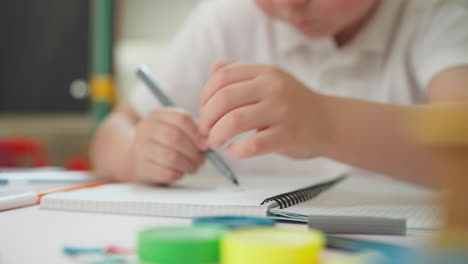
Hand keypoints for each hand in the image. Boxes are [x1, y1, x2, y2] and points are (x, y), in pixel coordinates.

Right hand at [129, 108, 205, 183]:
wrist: (136, 156)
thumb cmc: (163, 141)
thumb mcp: (175, 128)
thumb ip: (193, 131)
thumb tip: (207, 141)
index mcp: (158, 115)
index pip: (181, 119)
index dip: (197, 133)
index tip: (206, 144)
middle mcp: (146, 129)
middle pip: (176, 138)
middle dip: (194, 152)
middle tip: (201, 160)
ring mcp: (141, 148)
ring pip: (171, 157)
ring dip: (188, 165)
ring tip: (193, 167)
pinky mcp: (141, 167)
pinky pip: (166, 173)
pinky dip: (179, 174)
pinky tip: (180, 172)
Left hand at [199, 64, 331, 159]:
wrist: (328, 122)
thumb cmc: (294, 104)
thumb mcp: (270, 81)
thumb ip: (243, 75)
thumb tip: (214, 68)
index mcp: (265, 72)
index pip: (223, 76)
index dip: (205, 94)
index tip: (203, 110)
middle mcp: (273, 88)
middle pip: (224, 98)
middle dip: (207, 117)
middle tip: (204, 131)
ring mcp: (281, 111)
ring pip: (235, 121)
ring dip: (216, 135)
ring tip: (214, 142)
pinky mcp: (287, 135)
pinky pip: (253, 144)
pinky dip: (236, 150)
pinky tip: (233, 151)